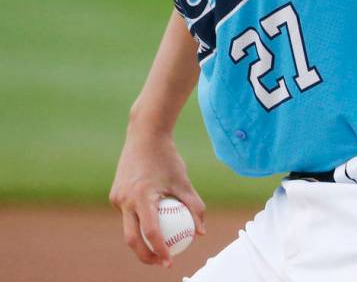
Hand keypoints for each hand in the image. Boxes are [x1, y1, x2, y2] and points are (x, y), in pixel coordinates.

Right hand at [109, 126, 205, 267]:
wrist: (145, 134)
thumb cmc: (167, 157)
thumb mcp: (184, 181)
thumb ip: (194, 206)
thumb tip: (201, 233)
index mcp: (142, 197)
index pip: (151, 232)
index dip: (160, 251)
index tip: (170, 262)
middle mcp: (125, 199)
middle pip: (132, 239)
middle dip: (145, 256)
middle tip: (161, 262)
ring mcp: (117, 197)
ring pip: (127, 227)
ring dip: (141, 239)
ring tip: (158, 246)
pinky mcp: (115, 194)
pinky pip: (127, 214)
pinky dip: (138, 220)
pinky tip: (152, 218)